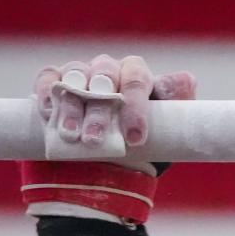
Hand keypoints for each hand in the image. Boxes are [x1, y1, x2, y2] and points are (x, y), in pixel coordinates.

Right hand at [32, 52, 196, 150]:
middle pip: (104, 76)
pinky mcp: (55, 85)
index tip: (134, 138)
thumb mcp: (163, 133)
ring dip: (73, 106)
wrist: (106, 165)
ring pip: (75, 76)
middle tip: (96, 141)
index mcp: (135, 75)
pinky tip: (49, 114)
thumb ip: (174, 108)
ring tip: (72, 135)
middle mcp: (108, 70)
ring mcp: (80, 74)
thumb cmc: (139, 148)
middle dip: (100, 110)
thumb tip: (186, 81)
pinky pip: (49, 79)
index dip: (135, 105)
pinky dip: (48, 94)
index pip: (136, 78)